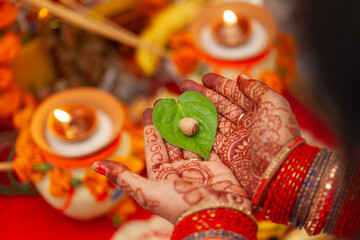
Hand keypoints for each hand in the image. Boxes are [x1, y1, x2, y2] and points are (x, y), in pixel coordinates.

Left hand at [93, 108, 250, 223]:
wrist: (217, 217)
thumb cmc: (179, 206)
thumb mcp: (146, 191)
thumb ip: (123, 177)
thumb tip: (96, 165)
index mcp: (161, 176)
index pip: (153, 147)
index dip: (149, 128)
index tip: (148, 109)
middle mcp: (178, 171)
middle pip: (170, 141)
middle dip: (166, 121)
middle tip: (164, 101)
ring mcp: (198, 168)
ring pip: (188, 141)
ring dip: (184, 123)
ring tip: (181, 104)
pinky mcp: (216, 167)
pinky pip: (208, 145)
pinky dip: (204, 131)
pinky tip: (200, 117)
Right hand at [180, 73, 300, 196]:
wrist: (278, 172)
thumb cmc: (277, 136)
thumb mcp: (273, 105)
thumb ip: (257, 88)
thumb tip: (240, 76)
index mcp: (258, 110)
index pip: (235, 93)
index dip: (220, 85)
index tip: (204, 78)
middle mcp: (245, 123)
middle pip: (220, 105)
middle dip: (203, 95)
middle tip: (184, 86)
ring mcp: (235, 139)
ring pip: (212, 121)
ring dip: (197, 111)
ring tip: (181, 102)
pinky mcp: (227, 154)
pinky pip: (209, 139)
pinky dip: (197, 130)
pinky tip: (185, 122)